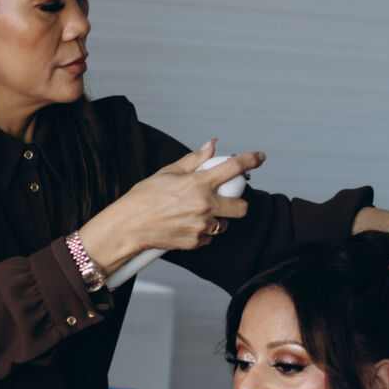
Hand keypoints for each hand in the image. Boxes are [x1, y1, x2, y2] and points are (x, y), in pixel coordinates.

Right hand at [86, 139, 264, 265]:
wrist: (129, 226)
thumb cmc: (144, 198)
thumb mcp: (168, 172)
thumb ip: (194, 160)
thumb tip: (210, 146)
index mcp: (199, 183)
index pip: (233, 167)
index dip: (250, 160)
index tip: (259, 158)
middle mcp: (205, 205)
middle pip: (241, 207)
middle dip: (237, 203)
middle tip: (225, 199)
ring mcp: (202, 226)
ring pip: (225, 225)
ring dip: (218, 219)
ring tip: (196, 214)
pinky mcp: (195, 242)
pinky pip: (209, 238)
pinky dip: (202, 233)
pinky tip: (186, 226)